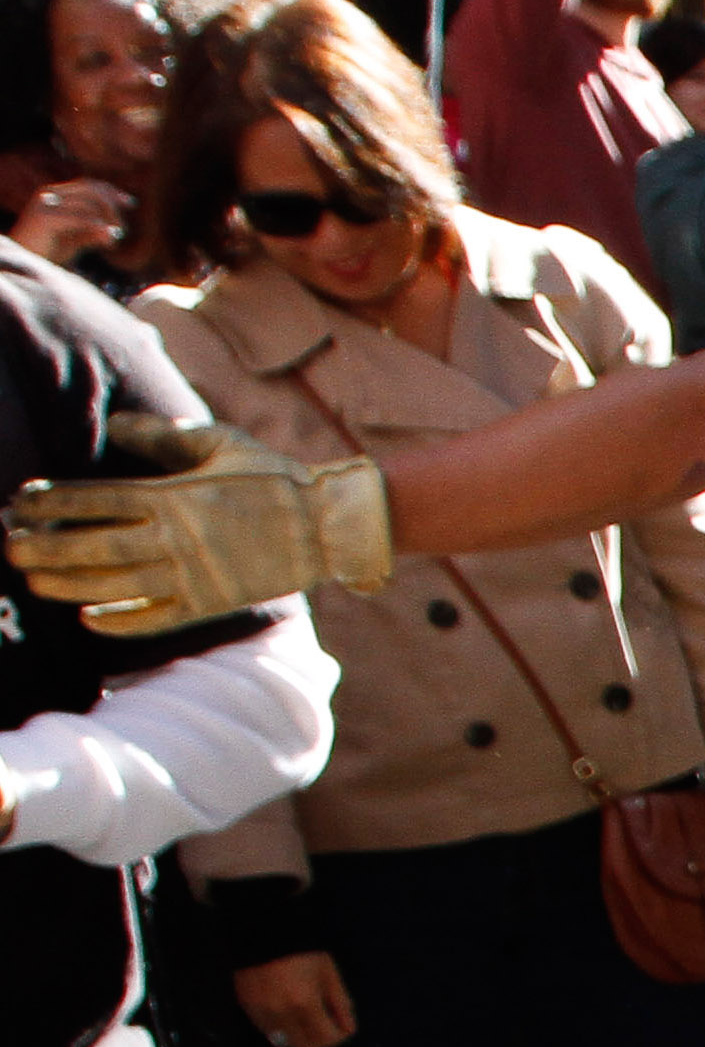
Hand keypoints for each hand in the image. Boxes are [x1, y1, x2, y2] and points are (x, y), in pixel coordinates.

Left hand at [9, 419, 392, 635]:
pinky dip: (121, 623)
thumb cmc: (275, 477)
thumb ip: (163, 437)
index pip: (93, 498)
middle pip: (90, 545)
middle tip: (9, 547)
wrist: (331, 524)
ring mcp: (193, 574)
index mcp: (172, 495)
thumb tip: (116, 424)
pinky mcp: (212, 604)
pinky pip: (156, 619)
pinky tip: (88, 619)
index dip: (49, 502)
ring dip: (66, 584)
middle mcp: (175, 537)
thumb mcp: (220, 443)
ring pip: (113, 585)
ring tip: (33, 581)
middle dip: (42, 547)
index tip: (18, 503)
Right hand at [10, 178, 129, 267]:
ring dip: (108, 220)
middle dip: (112, 207)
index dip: (111, 191)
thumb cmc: (47, 253)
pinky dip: (98, 228)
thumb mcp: (75, 240)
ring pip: (89, 203)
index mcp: (55, 195)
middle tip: (121, 229)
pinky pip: (80, 218)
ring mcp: (45, 204)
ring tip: (114, 238)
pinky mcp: (44, 218)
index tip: (130, 203)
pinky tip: (107, 240)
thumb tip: (114, 232)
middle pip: (91, 190)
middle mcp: (49, 194)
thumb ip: (92, 232)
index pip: (88, 184)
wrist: (23, 263)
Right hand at [234, 950, 356, 1046]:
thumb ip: (340, 1002)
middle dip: (320, 1041)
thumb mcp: (328, 973)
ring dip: (299, 1035)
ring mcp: (262, 1013)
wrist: (263, 932)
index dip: (339, 1036)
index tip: (342, 1026)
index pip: (326, 1039)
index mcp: (305, 1004)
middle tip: (325, 1024)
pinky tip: (287, 1010)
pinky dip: (281, 1027)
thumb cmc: (302, 951)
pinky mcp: (247, 1008)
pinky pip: (268, 1031)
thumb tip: (347, 1026)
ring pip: (285, 1043)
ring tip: (305, 1016)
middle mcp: (282, 1014)